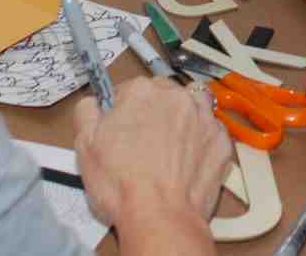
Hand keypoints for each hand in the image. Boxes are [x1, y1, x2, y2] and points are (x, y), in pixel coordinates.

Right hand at [72, 76, 232, 227]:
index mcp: (142, 92)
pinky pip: (210, 132)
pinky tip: (187, 160)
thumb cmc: (122, 184)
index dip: (122, 109)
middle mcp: (176, 97)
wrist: (159, 215)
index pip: (130, 89)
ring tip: (169, 146)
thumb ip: (87, 112)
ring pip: (193, 106)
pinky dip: (200, 141)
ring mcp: (203, 117)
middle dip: (154, 111)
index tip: (121, 126)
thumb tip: (92, 103)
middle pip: (163, 94)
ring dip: (182, 119)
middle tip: (143, 140)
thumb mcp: (85, 144)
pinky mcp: (220, 140)